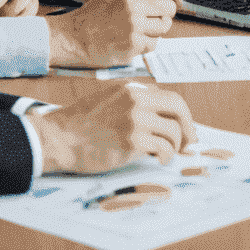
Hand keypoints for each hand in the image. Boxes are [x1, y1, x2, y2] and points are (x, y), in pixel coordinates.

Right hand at [29, 81, 197, 174]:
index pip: (170, 98)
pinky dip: (165, 156)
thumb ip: (134, 102)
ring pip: (173, 132)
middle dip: (189, 127)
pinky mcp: (131, 142)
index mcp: (133, 89)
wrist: (59, 137)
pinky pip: (162, 148)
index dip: (182, 115)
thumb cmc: (81, 123)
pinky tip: (159, 160)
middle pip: (178, 109)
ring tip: (166, 155)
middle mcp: (137, 101)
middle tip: (190, 143)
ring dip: (175, 146)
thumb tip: (160, 116)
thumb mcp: (110, 99)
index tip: (185, 128)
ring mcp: (135, 120)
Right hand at [47, 0, 180, 67]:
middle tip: (161, 16)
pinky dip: (148, 43)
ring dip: (158, 28)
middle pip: (166, 10)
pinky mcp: (132, 48)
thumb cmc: (93, 14)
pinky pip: (152, 44)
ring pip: (162, 28)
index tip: (164, 0)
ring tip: (147, 29)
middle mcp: (133, 12)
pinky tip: (138, 39)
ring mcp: (134, 31)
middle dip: (166, 13)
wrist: (76, 38)